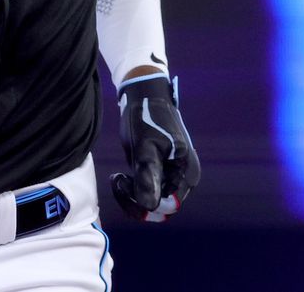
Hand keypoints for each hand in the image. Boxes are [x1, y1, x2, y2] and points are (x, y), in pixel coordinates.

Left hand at [110, 74, 199, 221]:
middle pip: (160, 208)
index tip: (126, 184)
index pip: (169, 206)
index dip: (147, 204)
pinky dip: (131, 191)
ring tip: (117, 179)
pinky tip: (119, 177)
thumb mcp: (146, 146)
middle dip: (137, 201)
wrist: (142, 95)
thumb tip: (150, 207)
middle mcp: (181, 178)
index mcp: (186, 173)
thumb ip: (148, 176)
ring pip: (150, 203)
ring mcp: (168, 176)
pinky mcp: (155, 173)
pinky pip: (145, 193)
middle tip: (118, 180)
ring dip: (132, 197)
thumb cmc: (146, 117)